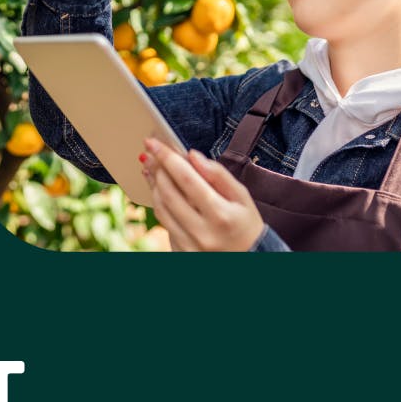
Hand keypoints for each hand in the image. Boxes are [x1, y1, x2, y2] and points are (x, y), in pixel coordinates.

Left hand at [141, 138, 265, 251]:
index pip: (187, 180)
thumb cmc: (245, 224)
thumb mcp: (241, 196)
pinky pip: (164, 222)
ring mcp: (189, 245)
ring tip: (152, 168)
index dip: (167, 158)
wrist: (250, 259)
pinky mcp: (180, 251)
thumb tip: (192, 155)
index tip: (153, 143)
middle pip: (168, 193)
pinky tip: (158, 189)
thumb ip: (218, 174)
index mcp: (221, 215)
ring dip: (153, 185)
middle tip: (150, 152)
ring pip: (161, 208)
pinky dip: (159, 202)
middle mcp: (202, 232)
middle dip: (157, 169)